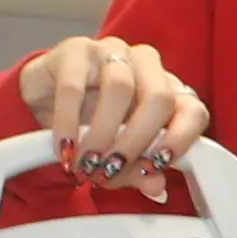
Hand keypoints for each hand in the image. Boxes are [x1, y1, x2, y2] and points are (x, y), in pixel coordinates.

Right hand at [17, 35, 207, 202]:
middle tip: (111, 169)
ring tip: (87, 162)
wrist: (43, 98)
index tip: (159, 163)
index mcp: (169, 89)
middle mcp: (147, 66)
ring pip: (120, 88)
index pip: (193, 109)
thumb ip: (140, 170)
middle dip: (135, 142)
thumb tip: (157, 187)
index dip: (182, 138)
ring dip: (102, 133)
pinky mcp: (76, 50)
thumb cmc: (91, 123)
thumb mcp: (119, 153)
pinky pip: (74, 87)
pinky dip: (68, 123)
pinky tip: (65, 148)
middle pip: (159, 98)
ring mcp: (113, 52)